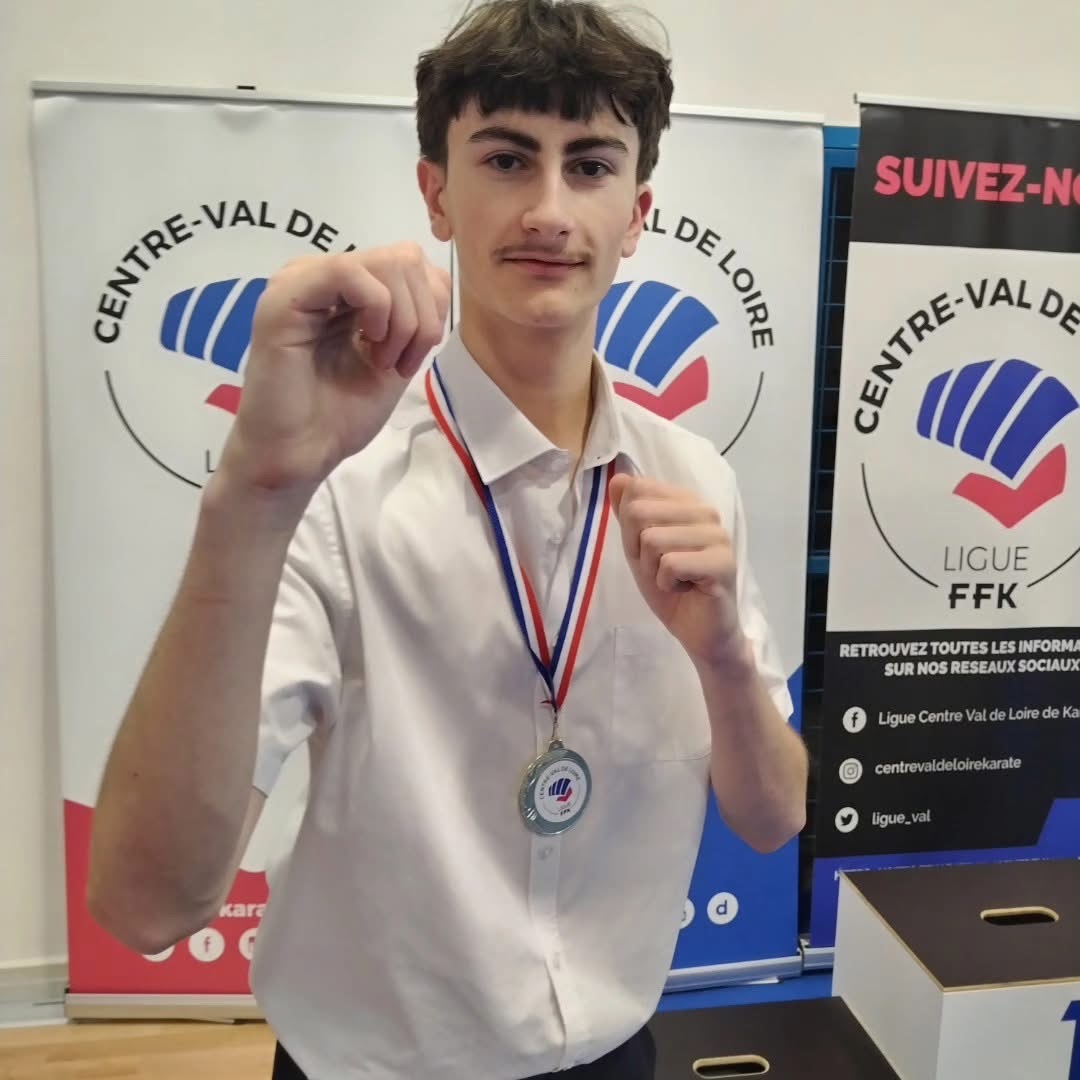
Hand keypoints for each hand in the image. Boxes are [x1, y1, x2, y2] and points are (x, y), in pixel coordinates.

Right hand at [216, 243, 449, 498]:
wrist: (299, 454)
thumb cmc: (339, 415)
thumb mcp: (396, 357)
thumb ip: (415, 316)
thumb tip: (437, 284)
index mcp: (347, 286)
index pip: (414, 264)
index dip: (431, 308)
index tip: (411, 359)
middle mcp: (322, 273)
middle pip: (406, 257)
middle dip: (421, 317)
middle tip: (396, 363)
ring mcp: (301, 280)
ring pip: (388, 262)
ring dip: (403, 320)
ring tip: (380, 361)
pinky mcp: (285, 297)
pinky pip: (350, 272)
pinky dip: (379, 311)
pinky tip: (368, 349)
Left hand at [609, 474, 748, 669]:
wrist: (699, 631)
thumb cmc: (671, 588)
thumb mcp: (638, 548)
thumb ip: (628, 514)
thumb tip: (617, 478)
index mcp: (686, 501)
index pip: (637, 491)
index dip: (631, 528)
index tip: (649, 551)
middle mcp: (705, 511)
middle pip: (639, 513)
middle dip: (638, 549)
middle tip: (661, 568)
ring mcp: (717, 535)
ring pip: (652, 540)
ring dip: (653, 569)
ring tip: (675, 579)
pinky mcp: (722, 562)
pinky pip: (670, 564)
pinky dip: (667, 583)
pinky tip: (686, 589)